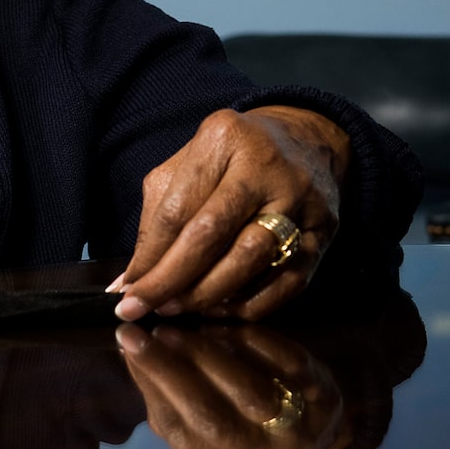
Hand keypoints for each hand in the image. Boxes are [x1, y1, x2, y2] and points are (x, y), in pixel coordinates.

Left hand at [110, 106, 348, 320]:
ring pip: (248, 260)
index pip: (176, 209)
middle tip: (143, 308)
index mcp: (223, 139)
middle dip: (170, 280)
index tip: (126, 291)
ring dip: (207, 295)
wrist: (306, 141)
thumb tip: (130, 280)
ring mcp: (300, 200)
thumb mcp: (188, 164)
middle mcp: (265, 166)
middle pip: (210, 234)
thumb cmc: (232, 159)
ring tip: (177, 309)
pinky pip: (285, 282)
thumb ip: (156, 217)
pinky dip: (248, 305)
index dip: (148, 258)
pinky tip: (220, 309)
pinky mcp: (323, 232)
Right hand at [116, 320, 350, 448]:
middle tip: (146, 330)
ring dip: (208, 353)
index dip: (152, 384)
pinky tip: (221, 322)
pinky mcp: (325, 400)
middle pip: (210, 417)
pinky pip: (284, 362)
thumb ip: (162, 395)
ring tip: (180, 326)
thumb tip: (127, 349)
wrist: (308, 427)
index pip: (179, 430)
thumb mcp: (196, 425)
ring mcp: (300, 435)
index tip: (127, 342)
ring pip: (249, 392)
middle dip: (172, 369)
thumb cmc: (236, 426)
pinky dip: (249, 339)